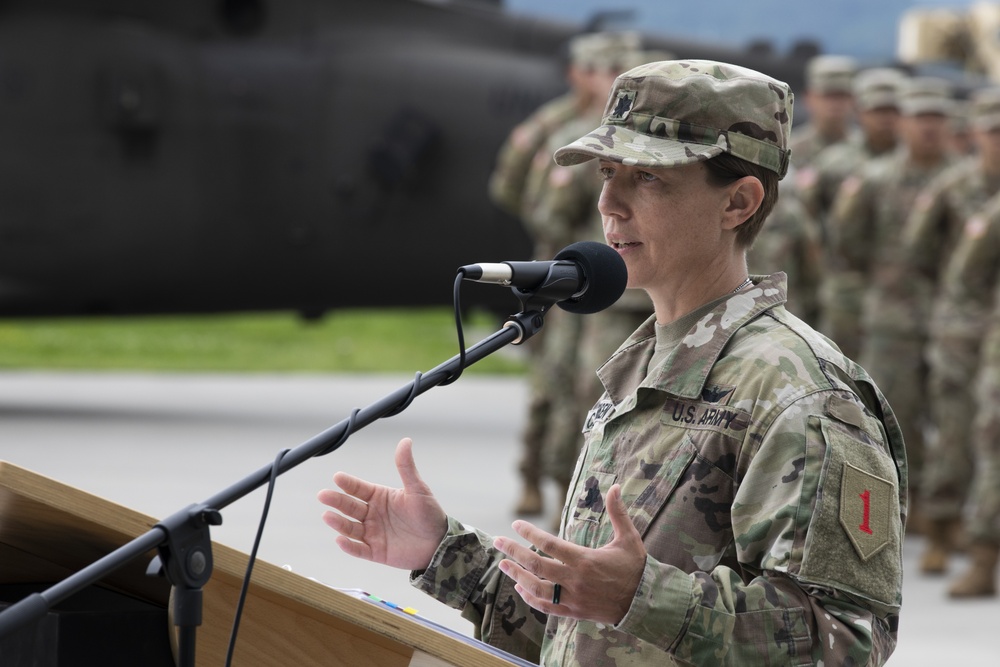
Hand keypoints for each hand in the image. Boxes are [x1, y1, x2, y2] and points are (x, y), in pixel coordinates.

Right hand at [318, 437, 447, 570]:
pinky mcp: (376, 552)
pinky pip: (359, 549)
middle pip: (350, 507)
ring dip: (338, 522)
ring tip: (327, 516)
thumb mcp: (417, 488)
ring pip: (351, 528)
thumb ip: (406, 467)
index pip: (359, 489)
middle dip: (336, 501)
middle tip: (323, 495)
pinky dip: (348, 546)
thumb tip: (405, 440)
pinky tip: (340, 540)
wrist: (440, 543)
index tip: (337, 477)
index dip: (348, 483)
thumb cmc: (429, 513)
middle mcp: (372, 514)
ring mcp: (373, 533)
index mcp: (380, 497)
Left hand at [493, 484, 645, 625]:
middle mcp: (574, 580)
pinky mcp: (573, 612)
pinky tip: (519, 587)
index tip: (516, 524)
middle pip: (536, 565)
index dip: (529, 533)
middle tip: (497, 541)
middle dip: (513, 552)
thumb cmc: (635, 568)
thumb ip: (618, 512)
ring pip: (536, 588)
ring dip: (516, 575)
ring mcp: (572, 598)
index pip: (549, 544)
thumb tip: (615, 486)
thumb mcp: (629, 538)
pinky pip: (545, 607)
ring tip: (502, 564)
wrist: (644, 603)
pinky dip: (529, 598)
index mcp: (584, 560)